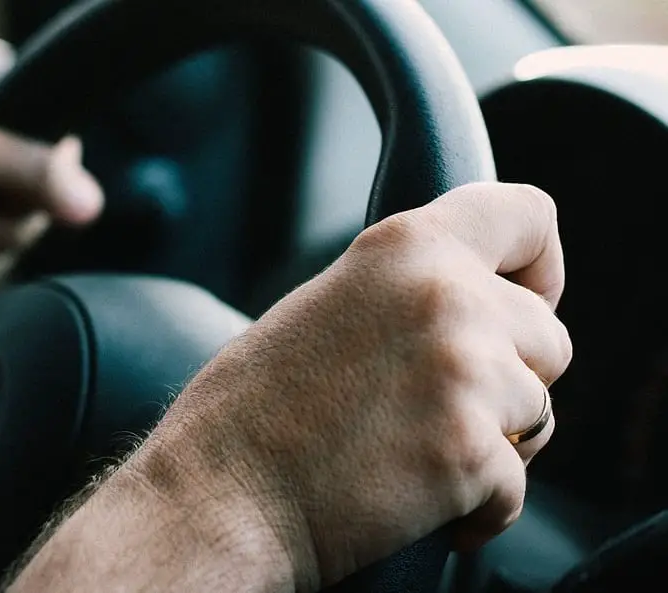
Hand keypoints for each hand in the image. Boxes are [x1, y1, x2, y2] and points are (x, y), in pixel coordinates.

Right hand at [7, 182, 571, 591]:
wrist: (217, 494)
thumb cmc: (251, 410)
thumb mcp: (328, 305)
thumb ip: (406, 293)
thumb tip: (470, 310)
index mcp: (404, 248)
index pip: (529, 216)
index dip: (539, 265)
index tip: (525, 300)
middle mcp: (446, 297)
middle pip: (549, 336)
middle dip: (511, 377)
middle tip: (442, 407)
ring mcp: (465, 375)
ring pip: (539, 412)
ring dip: (496, 440)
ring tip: (417, 454)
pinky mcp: (471, 454)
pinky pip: (517, 486)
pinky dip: (478, 505)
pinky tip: (417, 499)